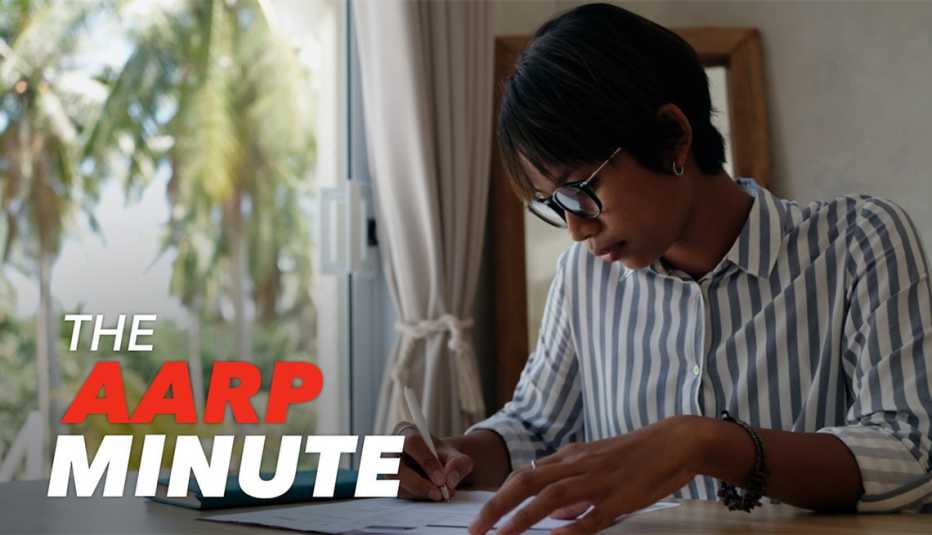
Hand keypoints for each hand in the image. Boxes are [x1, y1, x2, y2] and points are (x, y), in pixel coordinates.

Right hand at [395, 423, 474, 500]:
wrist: (436, 464)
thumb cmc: (442, 457)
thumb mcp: (457, 455)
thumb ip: (458, 464)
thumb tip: (449, 480)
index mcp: (407, 433)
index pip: (412, 443)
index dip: (426, 462)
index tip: (442, 480)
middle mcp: (391, 449)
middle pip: (395, 466)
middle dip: (418, 484)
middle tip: (439, 494)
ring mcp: (386, 467)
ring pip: (395, 483)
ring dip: (417, 493)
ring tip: (438, 495)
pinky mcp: (388, 483)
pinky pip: (397, 493)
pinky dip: (415, 497)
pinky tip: (429, 495)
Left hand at [469, 416, 706, 534]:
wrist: (676, 441)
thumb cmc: (636, 455)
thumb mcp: (596, 466)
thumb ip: (572, 489)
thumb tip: (552, 518)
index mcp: (570, 457)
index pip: (524, 474)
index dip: (498, 496)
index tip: (481, 517)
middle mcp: (578, 465)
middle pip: (527, 481)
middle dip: (498, 506)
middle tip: (477, 529)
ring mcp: (599, 480)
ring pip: (553, 496)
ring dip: (523, 517)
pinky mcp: (622, 496)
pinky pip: (594, 514)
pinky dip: (573, 526)